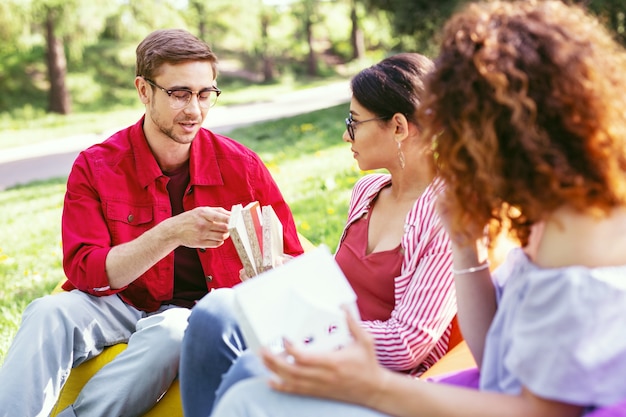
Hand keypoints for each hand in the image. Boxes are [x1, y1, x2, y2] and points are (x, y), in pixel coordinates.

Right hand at [173, 206, 229, 248]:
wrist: (174, 229)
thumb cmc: (191, 218)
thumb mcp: (202, 210)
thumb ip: (218, 211)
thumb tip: (232, 214)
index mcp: (204, 213)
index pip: (222, 217)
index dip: (232, 219)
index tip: (237, 220)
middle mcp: (203, 224)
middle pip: (225, 228)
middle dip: (230, 228)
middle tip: (231, 227)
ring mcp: (202, 234)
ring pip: (222, 237)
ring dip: (226, 235)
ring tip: (223, 232)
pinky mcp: (200, 243)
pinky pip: (217, 244)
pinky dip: (220, 241)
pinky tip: (217, 237)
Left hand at [261, 308, 387, 407]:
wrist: (373, 389)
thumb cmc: (368, 363)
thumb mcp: (365, 340)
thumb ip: (353, 323)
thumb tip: (342, 306)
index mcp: (333, 362)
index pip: (306, 358)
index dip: (291, 349)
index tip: (284, 338)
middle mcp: (324, 376)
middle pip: (293, 371)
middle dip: (275, 360)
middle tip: (263, 349)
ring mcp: (320, 386)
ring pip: (292, 381)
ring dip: (275, 371)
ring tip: (263, 359)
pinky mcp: (318, 392)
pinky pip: (297, 391)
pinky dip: (282, 386)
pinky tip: (271, 381)